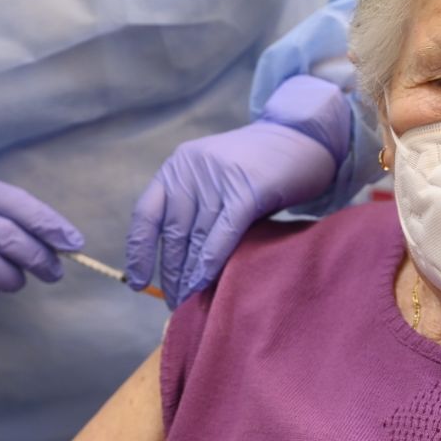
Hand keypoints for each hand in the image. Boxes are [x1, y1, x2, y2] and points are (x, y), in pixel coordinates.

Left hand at [125, 76, 349, 307]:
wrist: (302, 138)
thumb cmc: (260, 167)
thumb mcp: (216, 178)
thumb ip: (197, 208)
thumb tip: (181, 264)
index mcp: (179, 164)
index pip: (147, 213)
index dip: (140, 251)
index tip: (137, 281)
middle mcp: (193, 167)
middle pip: (173, 231)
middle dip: (171, 271)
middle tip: (173, 302)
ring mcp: (219, 176)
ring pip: (197, 236)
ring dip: (190, 274)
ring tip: (188, 300)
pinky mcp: (248, 189)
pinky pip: (223, 234)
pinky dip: (212, 263)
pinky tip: (206, 284)